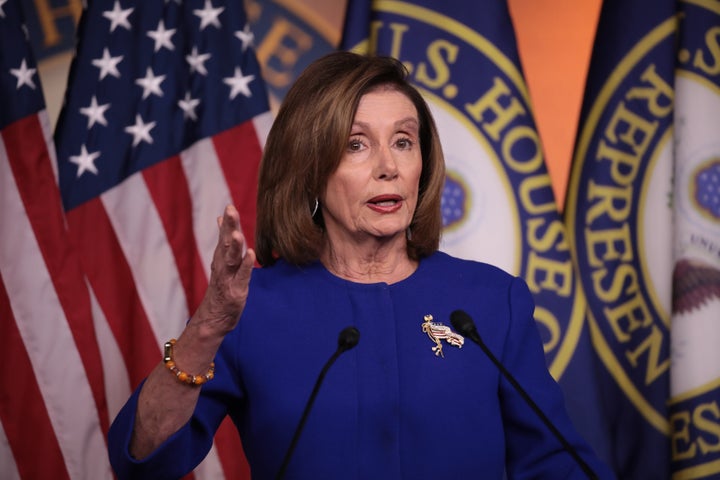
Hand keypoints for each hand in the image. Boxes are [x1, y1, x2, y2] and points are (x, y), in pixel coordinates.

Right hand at [193, 205, 254, 337]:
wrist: (214, 316)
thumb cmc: (221, 285)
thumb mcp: (221, 260)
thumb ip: (223, 239)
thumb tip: (221, 219)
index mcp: (221, 256)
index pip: (224, 235)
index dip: (227, 221)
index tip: (229, 205)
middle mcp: (222, 265)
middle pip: (226, 243)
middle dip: (229, 227)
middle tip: (230, 210)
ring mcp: (228, 278)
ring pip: (231, 259)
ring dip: (234, 245)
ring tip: (238, 233)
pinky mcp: (236, 291)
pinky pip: (242, 276)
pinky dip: (246, 265)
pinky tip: (250, 254)